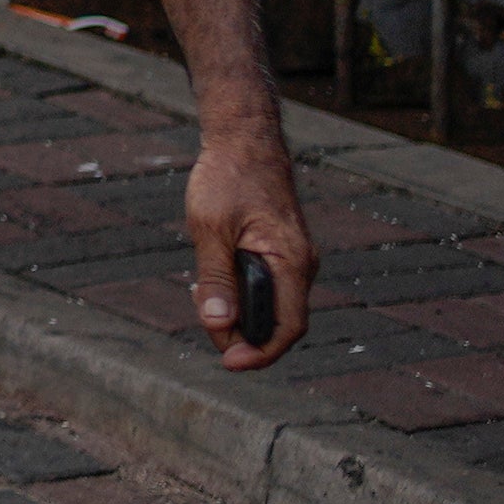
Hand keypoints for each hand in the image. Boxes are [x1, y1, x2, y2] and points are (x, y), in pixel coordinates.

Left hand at [184, 116, 316, 367]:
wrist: (243, 140)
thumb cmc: (227, 178)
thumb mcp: (211, 227)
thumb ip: (216, 276)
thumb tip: (217, 323)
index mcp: (292, 263)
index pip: (287, 328)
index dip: (260, 353)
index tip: (228, 362)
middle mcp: (300, 266)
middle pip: (277, 323)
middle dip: (241, 333)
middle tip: (204, 319)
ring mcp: (292, 260)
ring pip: (269, 307)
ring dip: (238, 313)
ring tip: (203, 296)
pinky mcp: (279, 253)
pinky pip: (265, 288)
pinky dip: (240, 295)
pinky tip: (212, 284)